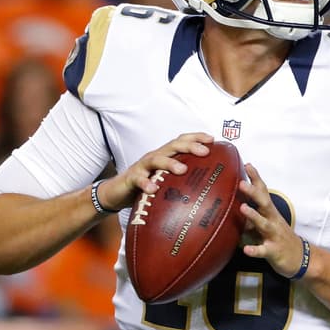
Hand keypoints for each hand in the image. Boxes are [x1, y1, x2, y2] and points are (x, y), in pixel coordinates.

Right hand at [95, 132, 213, 211]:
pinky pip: (139, 179)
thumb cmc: (147, 184)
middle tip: (205, 152)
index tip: (212, 139)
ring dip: (170, 163)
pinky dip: (146, 183)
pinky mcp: (132, 178)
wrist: (118, 192)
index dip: (196, 137)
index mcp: (165, 155)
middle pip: (173, 146)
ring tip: (182, 170)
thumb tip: (209, 188)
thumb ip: (183, 180)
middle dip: (189, 146)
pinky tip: (153, 189)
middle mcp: (155, 156)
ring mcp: (143, 166)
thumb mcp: (167, 179)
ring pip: (156, 159)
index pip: (181, 141)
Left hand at [238, 163, 305, 277]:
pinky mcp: (274, 251)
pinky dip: (255, 249)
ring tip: (243, 208)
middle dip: (253, 192)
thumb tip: (234, 206)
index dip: (256, 179)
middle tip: (241, 183)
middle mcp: (273, 221)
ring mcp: (274, 236)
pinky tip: (247, 249)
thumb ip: (252, 215)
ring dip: (253, 216)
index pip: (263, 192)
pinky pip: (264, 250)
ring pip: (263, 224)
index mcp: (270, 213)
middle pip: (264, 203)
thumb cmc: (280, 239)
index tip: (247, 165)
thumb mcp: (266, 224)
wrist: (302, 259)